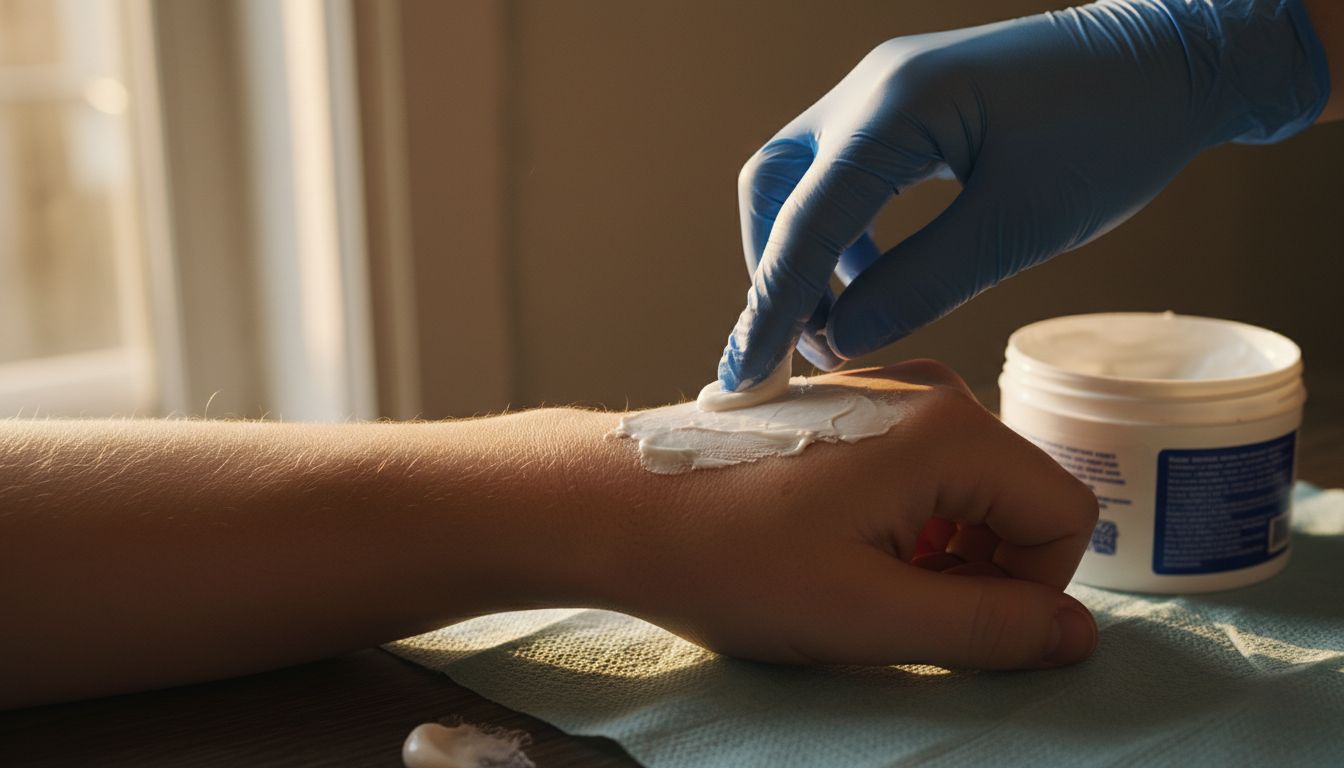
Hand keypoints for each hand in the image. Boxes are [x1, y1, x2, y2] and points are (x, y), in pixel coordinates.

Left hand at [605, 360, 1100, 668]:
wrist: (620, 506)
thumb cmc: (729, 560)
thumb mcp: (870, 617)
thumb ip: (990, 629)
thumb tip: (1077, 635)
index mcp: (951, 431)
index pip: (1064, 518)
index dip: (1029, 591)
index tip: (952, 625)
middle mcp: (930, 390)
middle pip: (1018, 498)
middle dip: (979, 570)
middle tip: (895, 609)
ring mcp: (886, 389)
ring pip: (969, 490)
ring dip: (938, 553)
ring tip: (855, 579)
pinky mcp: (852, 405)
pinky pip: (921, 471)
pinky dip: (903, 524)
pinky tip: (834, 547)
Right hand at [718, 0, 1329, 390]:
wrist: (1168, 61)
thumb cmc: (1112, 134)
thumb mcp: (1020, 225)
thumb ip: (922, 282)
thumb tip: (842, 338)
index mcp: (898, 109)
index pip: (806, 220)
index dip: (772, 305)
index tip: (746, 376)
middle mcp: (872, 89)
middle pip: (774, 187)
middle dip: (773, 272)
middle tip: (796, 351)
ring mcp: (885, 91)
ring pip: (798, 178)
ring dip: (802, 253)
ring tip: (835, 325)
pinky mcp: (906, 107)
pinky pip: (840, 172)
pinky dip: (838, 233)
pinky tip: (870, 279)